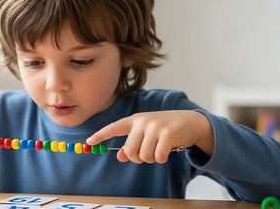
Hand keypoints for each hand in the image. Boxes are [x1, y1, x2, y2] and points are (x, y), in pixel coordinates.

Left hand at [86, 110, 212, 163]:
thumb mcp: (147, 134)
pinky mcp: (167, 134)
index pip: (114, 127)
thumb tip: (121, 156)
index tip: (88, 141)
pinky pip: (158, 157)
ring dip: (152, 159)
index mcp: (135, 120)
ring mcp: (155, 127)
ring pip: (143, 156)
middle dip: (138, 158)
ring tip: (159, 148)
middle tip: (148, 153)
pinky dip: (162, 158)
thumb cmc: (166, 129)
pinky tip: (168, 149)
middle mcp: (143, 121)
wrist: (191, 122)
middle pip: (130, 151)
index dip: (101, 135)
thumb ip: (133, 143)